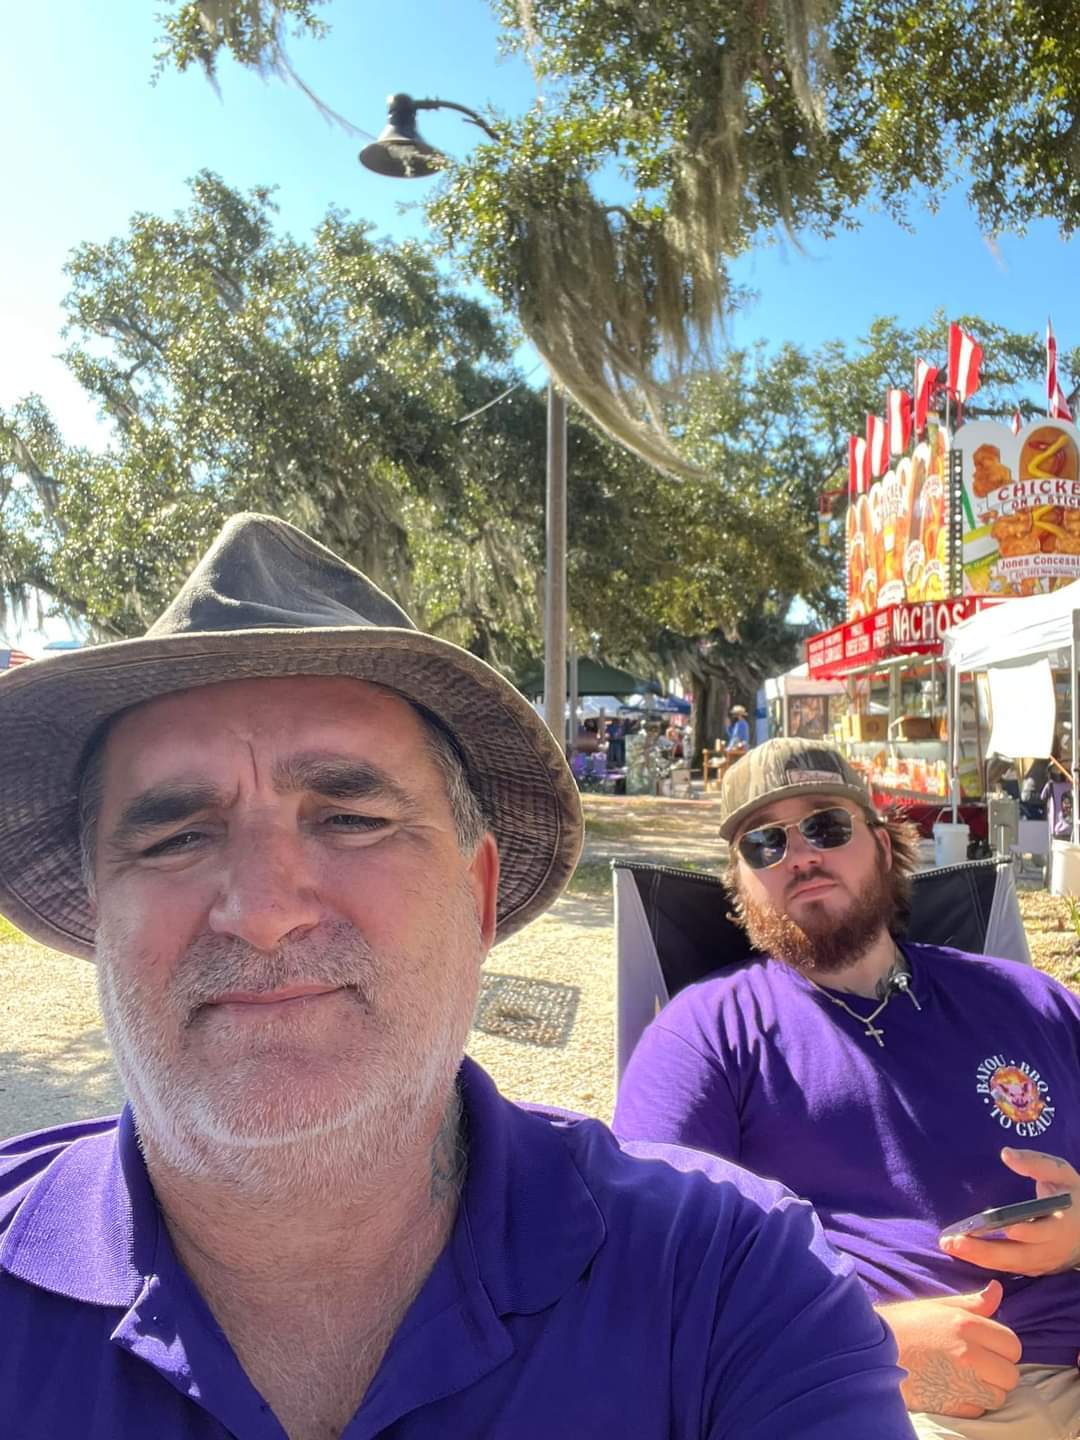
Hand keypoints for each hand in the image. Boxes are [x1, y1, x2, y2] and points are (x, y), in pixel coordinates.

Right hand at [877, 1281, 1020, 1416]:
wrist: (871, 1352)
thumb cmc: (904, 1325)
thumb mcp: (937, 1306)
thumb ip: (973, 1303)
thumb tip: (998, 1289)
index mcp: (967, 1325)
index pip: (1012, 1344)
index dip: (1002, 1347)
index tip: (987, 1348)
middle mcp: (969, 1354)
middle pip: (1010, 1374)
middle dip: (998, 1371)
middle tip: (977, 1365)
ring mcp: (962, 1383)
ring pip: (999, 1395)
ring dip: (987, 1390)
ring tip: (965, 1378)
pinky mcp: (953, 1406)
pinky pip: (980, 1410)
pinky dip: (971, 1403)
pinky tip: (953, 1390)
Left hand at [939, 1148, 1079, 1275]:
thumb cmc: (1072, 1195)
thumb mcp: (1062, 1173)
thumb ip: (1036, 1163)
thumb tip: (1006, 1154)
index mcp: (1062, 1223)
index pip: (1044, 1231)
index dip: (1027, 1230)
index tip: (1005, 1226)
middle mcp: (1051, 1248)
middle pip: (1017, 1254)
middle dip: (985, 1250)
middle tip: (954, 1242)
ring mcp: (1043, 1261)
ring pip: (1010, 1264)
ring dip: (979, 1258)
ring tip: (950, 1246)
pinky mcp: (1035, 1268)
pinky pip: (1009, 1268)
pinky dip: (986, 1264)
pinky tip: (963, 1254)